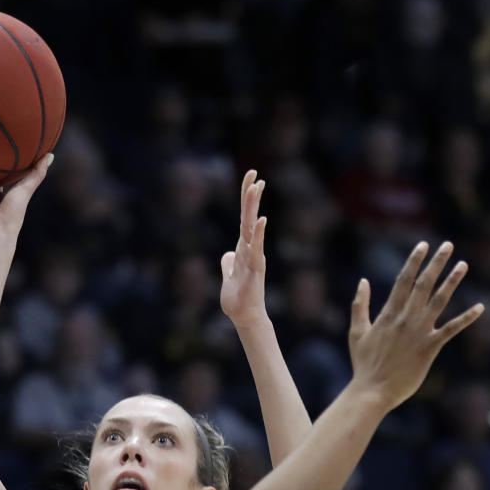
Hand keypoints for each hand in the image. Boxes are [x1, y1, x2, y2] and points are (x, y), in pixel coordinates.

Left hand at [220, 169, 267, 332]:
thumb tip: (227, 255)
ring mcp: (254, 257)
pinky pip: (256, 248)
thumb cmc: (238, 298)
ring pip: (253, 228)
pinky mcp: (255, 269)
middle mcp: (250, 248)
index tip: (251, 176)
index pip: (245, 218)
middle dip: (250, 196)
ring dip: (254, 208)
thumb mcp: (228, 276)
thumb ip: (228, 263)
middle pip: (249, 217)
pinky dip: (259, 234)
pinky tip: (262, 220)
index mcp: (243, 247)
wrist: (244, 316)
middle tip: (254, 173)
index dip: (246, 198)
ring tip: (257, 187)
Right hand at [348, 242, 483, 410]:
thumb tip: (363, 281)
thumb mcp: (356, 332)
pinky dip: (466, 318)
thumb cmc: (364, 363)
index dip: (414, 261)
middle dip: (436, 263)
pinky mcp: (430, 348)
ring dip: (452, 281)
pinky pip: (451, 329)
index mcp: (388, 313)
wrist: (372, 390)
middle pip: (424, 284)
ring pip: (439, 300)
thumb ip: (360, 305)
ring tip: (463, 265)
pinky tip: (480, 307)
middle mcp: (406, 318)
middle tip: (448, 245)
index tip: (423, 245)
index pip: (404, 280)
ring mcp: (419, 332)